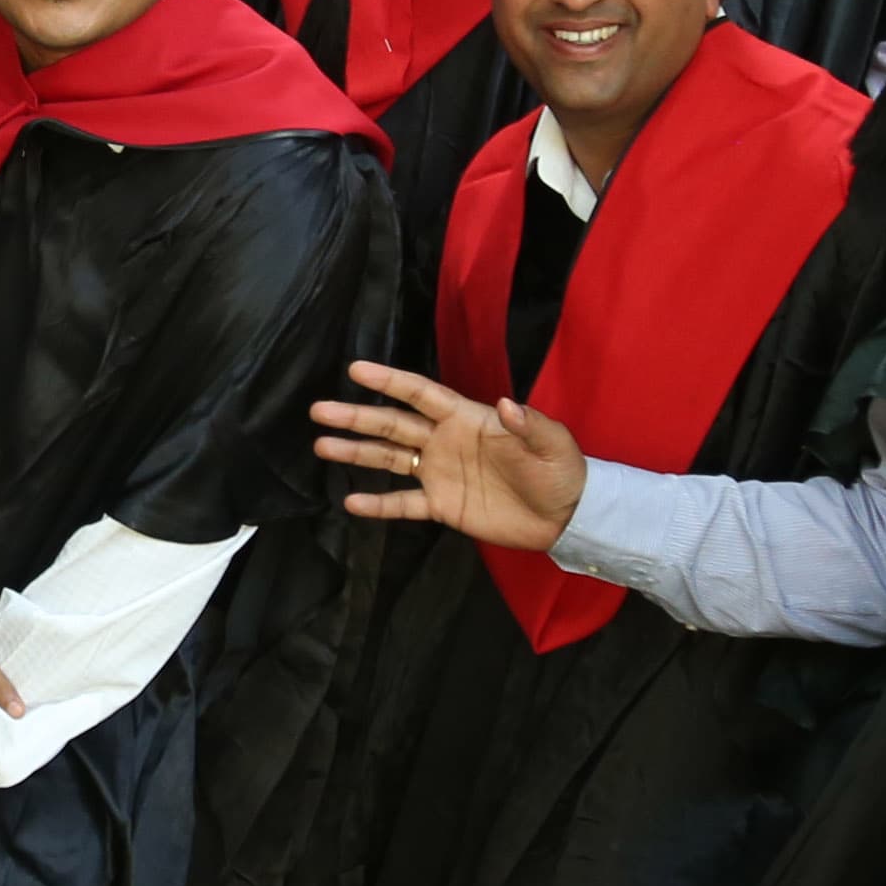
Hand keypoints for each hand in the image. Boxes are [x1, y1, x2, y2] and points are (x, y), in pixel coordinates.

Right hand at [314, 357, 586, 550]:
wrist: (566, 516)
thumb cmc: (560, 470)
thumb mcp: (552, 442)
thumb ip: (528, 423)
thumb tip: (504, 404)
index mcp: (466, 418)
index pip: (420, 394)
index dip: (389, 382)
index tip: (356, 370)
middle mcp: (444, 441)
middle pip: (393, 424)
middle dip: (357, 416)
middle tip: (320, 409)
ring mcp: (439, 473)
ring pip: (389, 459)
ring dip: (356, 452)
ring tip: (321, 446)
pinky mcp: (442, 506)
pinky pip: (403, 504)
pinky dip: (378, 504)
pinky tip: (350, 501)